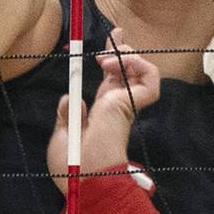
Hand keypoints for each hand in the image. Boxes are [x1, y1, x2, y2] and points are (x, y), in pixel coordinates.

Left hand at [48, 27, 161, 194]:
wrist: (83, 177)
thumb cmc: (72, 165)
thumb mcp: (62, 133)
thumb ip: (67, 114)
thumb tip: (72, 97)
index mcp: (101, 111)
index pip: (111, 78)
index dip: (112, 58)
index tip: (110, 40)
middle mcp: (116, 105)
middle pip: (127, 69)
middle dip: (123, 48)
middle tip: (114, 36)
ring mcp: (125, 105)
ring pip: (144, 71)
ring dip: (129, 55)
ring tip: (108, 58)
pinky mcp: (132, 106)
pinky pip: (151, 80)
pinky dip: (140, 65)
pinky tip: (118, 63)